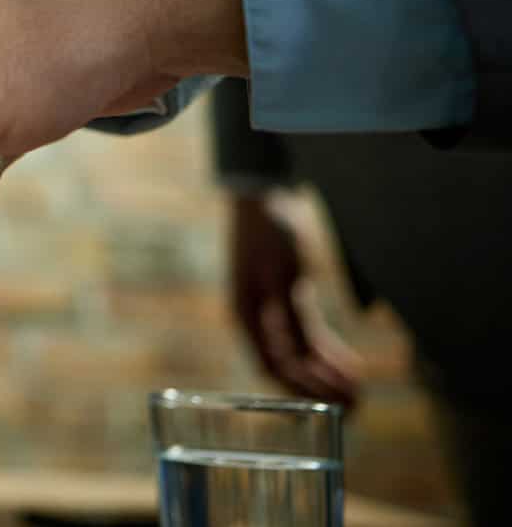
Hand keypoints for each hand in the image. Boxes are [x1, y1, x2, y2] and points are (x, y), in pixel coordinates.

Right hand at [228, 193, 362, 405]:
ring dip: (327, 374)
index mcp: (247, 315)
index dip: (308, 389)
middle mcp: (255, 319)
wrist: (265, 198)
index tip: (340, 403)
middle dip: (321, 389)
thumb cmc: (271, 234)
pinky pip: (305, 335)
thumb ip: (291, 319)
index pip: (276, 367)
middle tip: (358, 408)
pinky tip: (349, 364)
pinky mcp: (285, 297)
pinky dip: (326, 352)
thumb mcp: (284, 277)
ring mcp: (269, 309)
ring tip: (359, 391)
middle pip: (288, 366)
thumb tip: (301, 363)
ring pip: (299, 353)